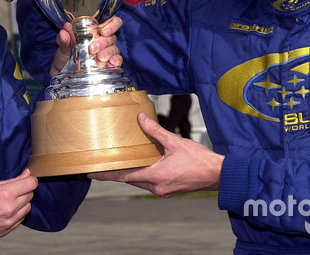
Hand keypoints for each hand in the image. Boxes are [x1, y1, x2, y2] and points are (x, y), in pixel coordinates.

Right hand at [0, 169, 36, 240]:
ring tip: (8, 201)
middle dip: (24, 190)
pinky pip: (21, 219)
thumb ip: (11, 180)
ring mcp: (9, 222)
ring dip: (22, 203)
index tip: (26, 180)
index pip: (31, 184)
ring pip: (27, 208)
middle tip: (13, 190)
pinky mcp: (6, 231)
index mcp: (5, 194)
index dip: (30, 180)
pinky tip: (6, 211)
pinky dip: (17, 214)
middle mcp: (9, 209)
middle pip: (30, 195)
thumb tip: (26, 174)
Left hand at [49, 16, 122, 76]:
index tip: (103, 32)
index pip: (111, 23)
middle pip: (112, 37)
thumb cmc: (65, 56)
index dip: (112, 25)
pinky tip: (111, 63)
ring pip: (114, 49)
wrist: (62, 73)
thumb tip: (66, 27)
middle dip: (103, 42)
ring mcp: (107, 53)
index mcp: (95, 33)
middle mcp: (104, 41)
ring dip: (108, 52)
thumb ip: (64, 38)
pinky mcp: (109, 65)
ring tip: (99, 58)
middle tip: (92, 49)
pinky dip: (116, 61)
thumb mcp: (63, 47)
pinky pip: (118, 61)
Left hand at [89, 113, 222, 197]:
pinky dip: (142, 175)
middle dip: (115, 174)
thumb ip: (156, 131)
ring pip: (140, 182)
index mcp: (156, 176)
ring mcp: (163, 190)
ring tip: (117, 165)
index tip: (92, 174)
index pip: (124, 176)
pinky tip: (141, 167)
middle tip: (99, 167)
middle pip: (130, 180)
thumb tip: (140, 118)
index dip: (107, 175)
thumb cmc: (199, 160)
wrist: (217, 175)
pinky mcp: (169, 190)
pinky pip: (150, 183)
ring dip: (129, 175)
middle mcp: (156, 186)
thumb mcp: (175, 142)